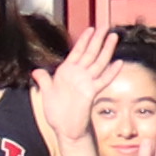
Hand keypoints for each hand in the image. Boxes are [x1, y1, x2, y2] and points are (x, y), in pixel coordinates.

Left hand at [28, 39, 110, 155]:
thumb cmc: (56, 112)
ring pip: (99, 62)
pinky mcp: (91, 93)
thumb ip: (44, 80)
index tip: (91, 29)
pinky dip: (111, 72)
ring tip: (113, 38)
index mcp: (67, 72)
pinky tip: (118, 63)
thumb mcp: (46, 93)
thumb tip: (36, 70)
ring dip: (106, 50)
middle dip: (98, 39)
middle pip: (91, 53)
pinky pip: (102, 80)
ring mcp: (87, 83)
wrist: (64, 129)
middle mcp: (79, 75)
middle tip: (106, 26)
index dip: (84, 40)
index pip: (78, 51)